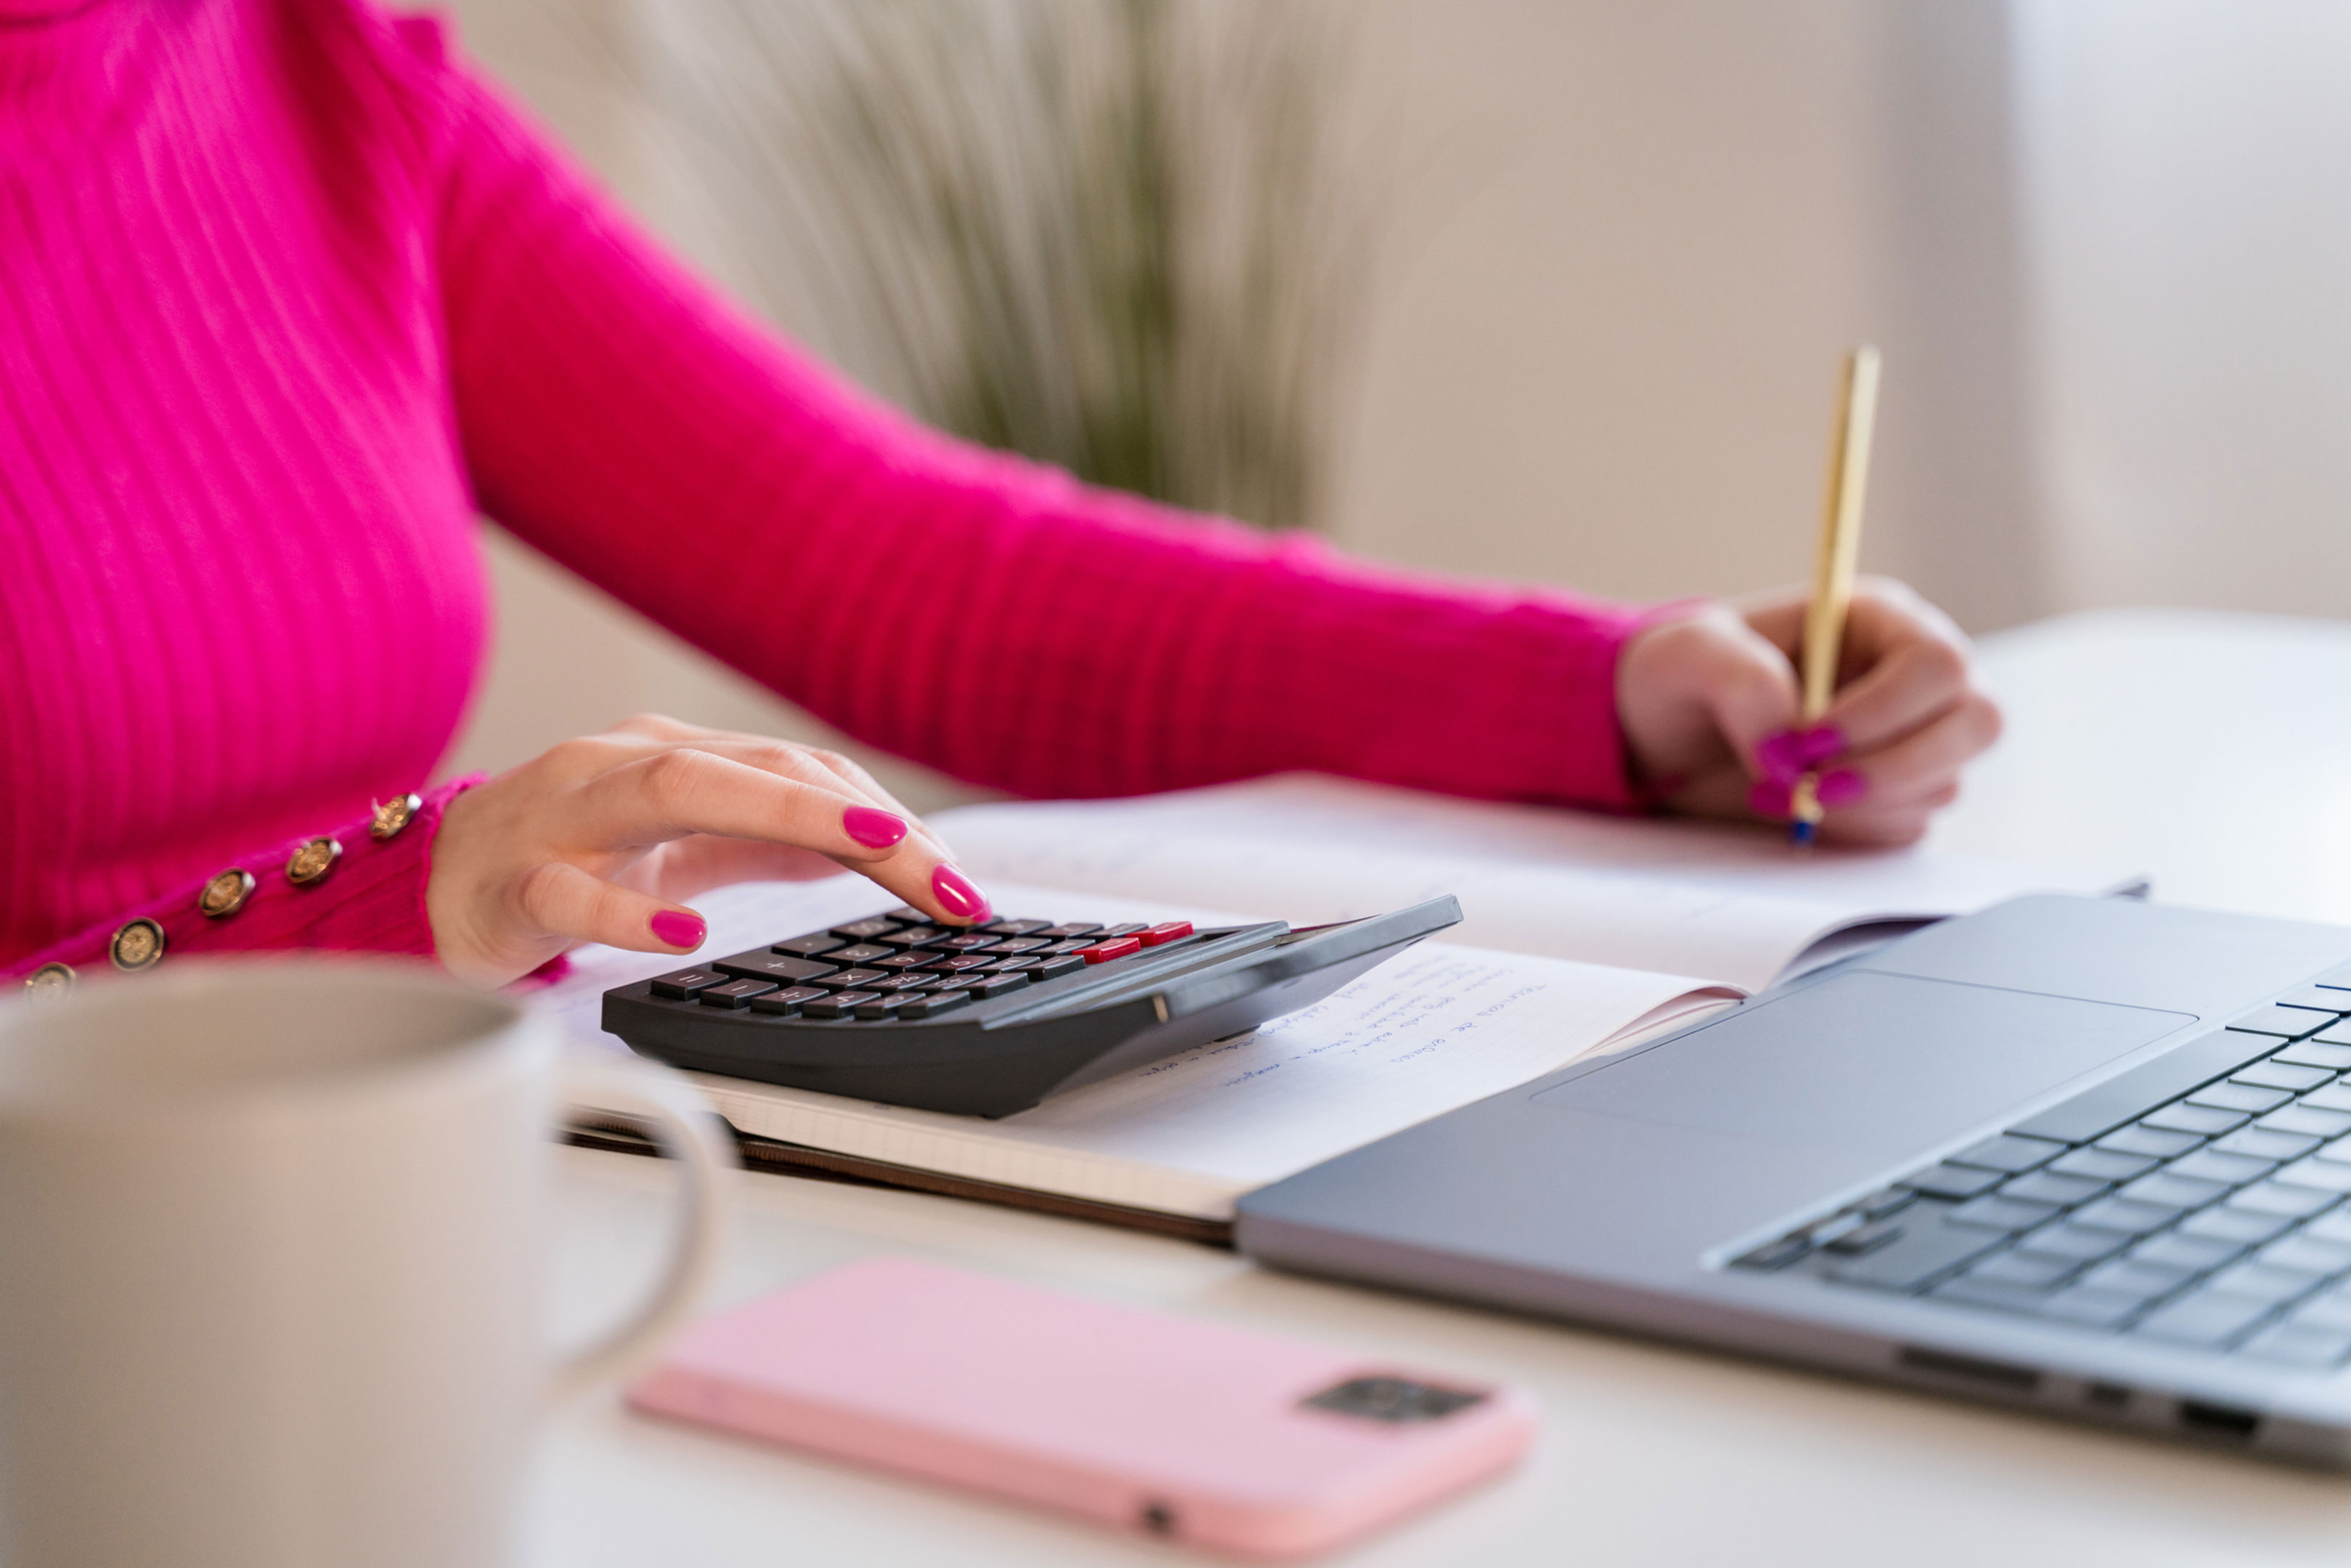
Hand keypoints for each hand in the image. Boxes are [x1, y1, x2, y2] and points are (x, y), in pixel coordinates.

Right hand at [425, 714, 991, 985]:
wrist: (433, 888)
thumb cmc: (564, 859)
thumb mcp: (684, 847)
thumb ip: (772, 842)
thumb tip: (883, 848)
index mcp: (675, 761)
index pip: (796, 773)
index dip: (882, 818)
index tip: (954, 876)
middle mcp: (623, 769)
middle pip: (754, 770)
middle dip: (857, 813)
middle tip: (938, 866)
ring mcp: (563, 819)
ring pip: (671, 793)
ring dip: (780, 815)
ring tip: (867, 844)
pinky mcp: (510, 886)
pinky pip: (569, 892)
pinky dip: (631, 912)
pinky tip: (688, 931)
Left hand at [1613, 578, 2000, 845]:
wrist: (1663, 736)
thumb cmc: (1680, 675)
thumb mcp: (1687, 654)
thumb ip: (1740, 679)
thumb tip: (1789, 742)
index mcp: (1881, 621)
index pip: (1937, 663)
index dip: (1883, 712)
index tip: (1806, 743)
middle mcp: (1912, 677)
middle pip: (1976, 723)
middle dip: (1892, 769)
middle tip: (1810, 790)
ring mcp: (1913, 737)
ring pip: (1943, 783)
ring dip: (1858, 806)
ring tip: (1770, 793)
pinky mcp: (1896, 793)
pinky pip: (1909, 827)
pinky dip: (1851, 831)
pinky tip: (1791, 812)